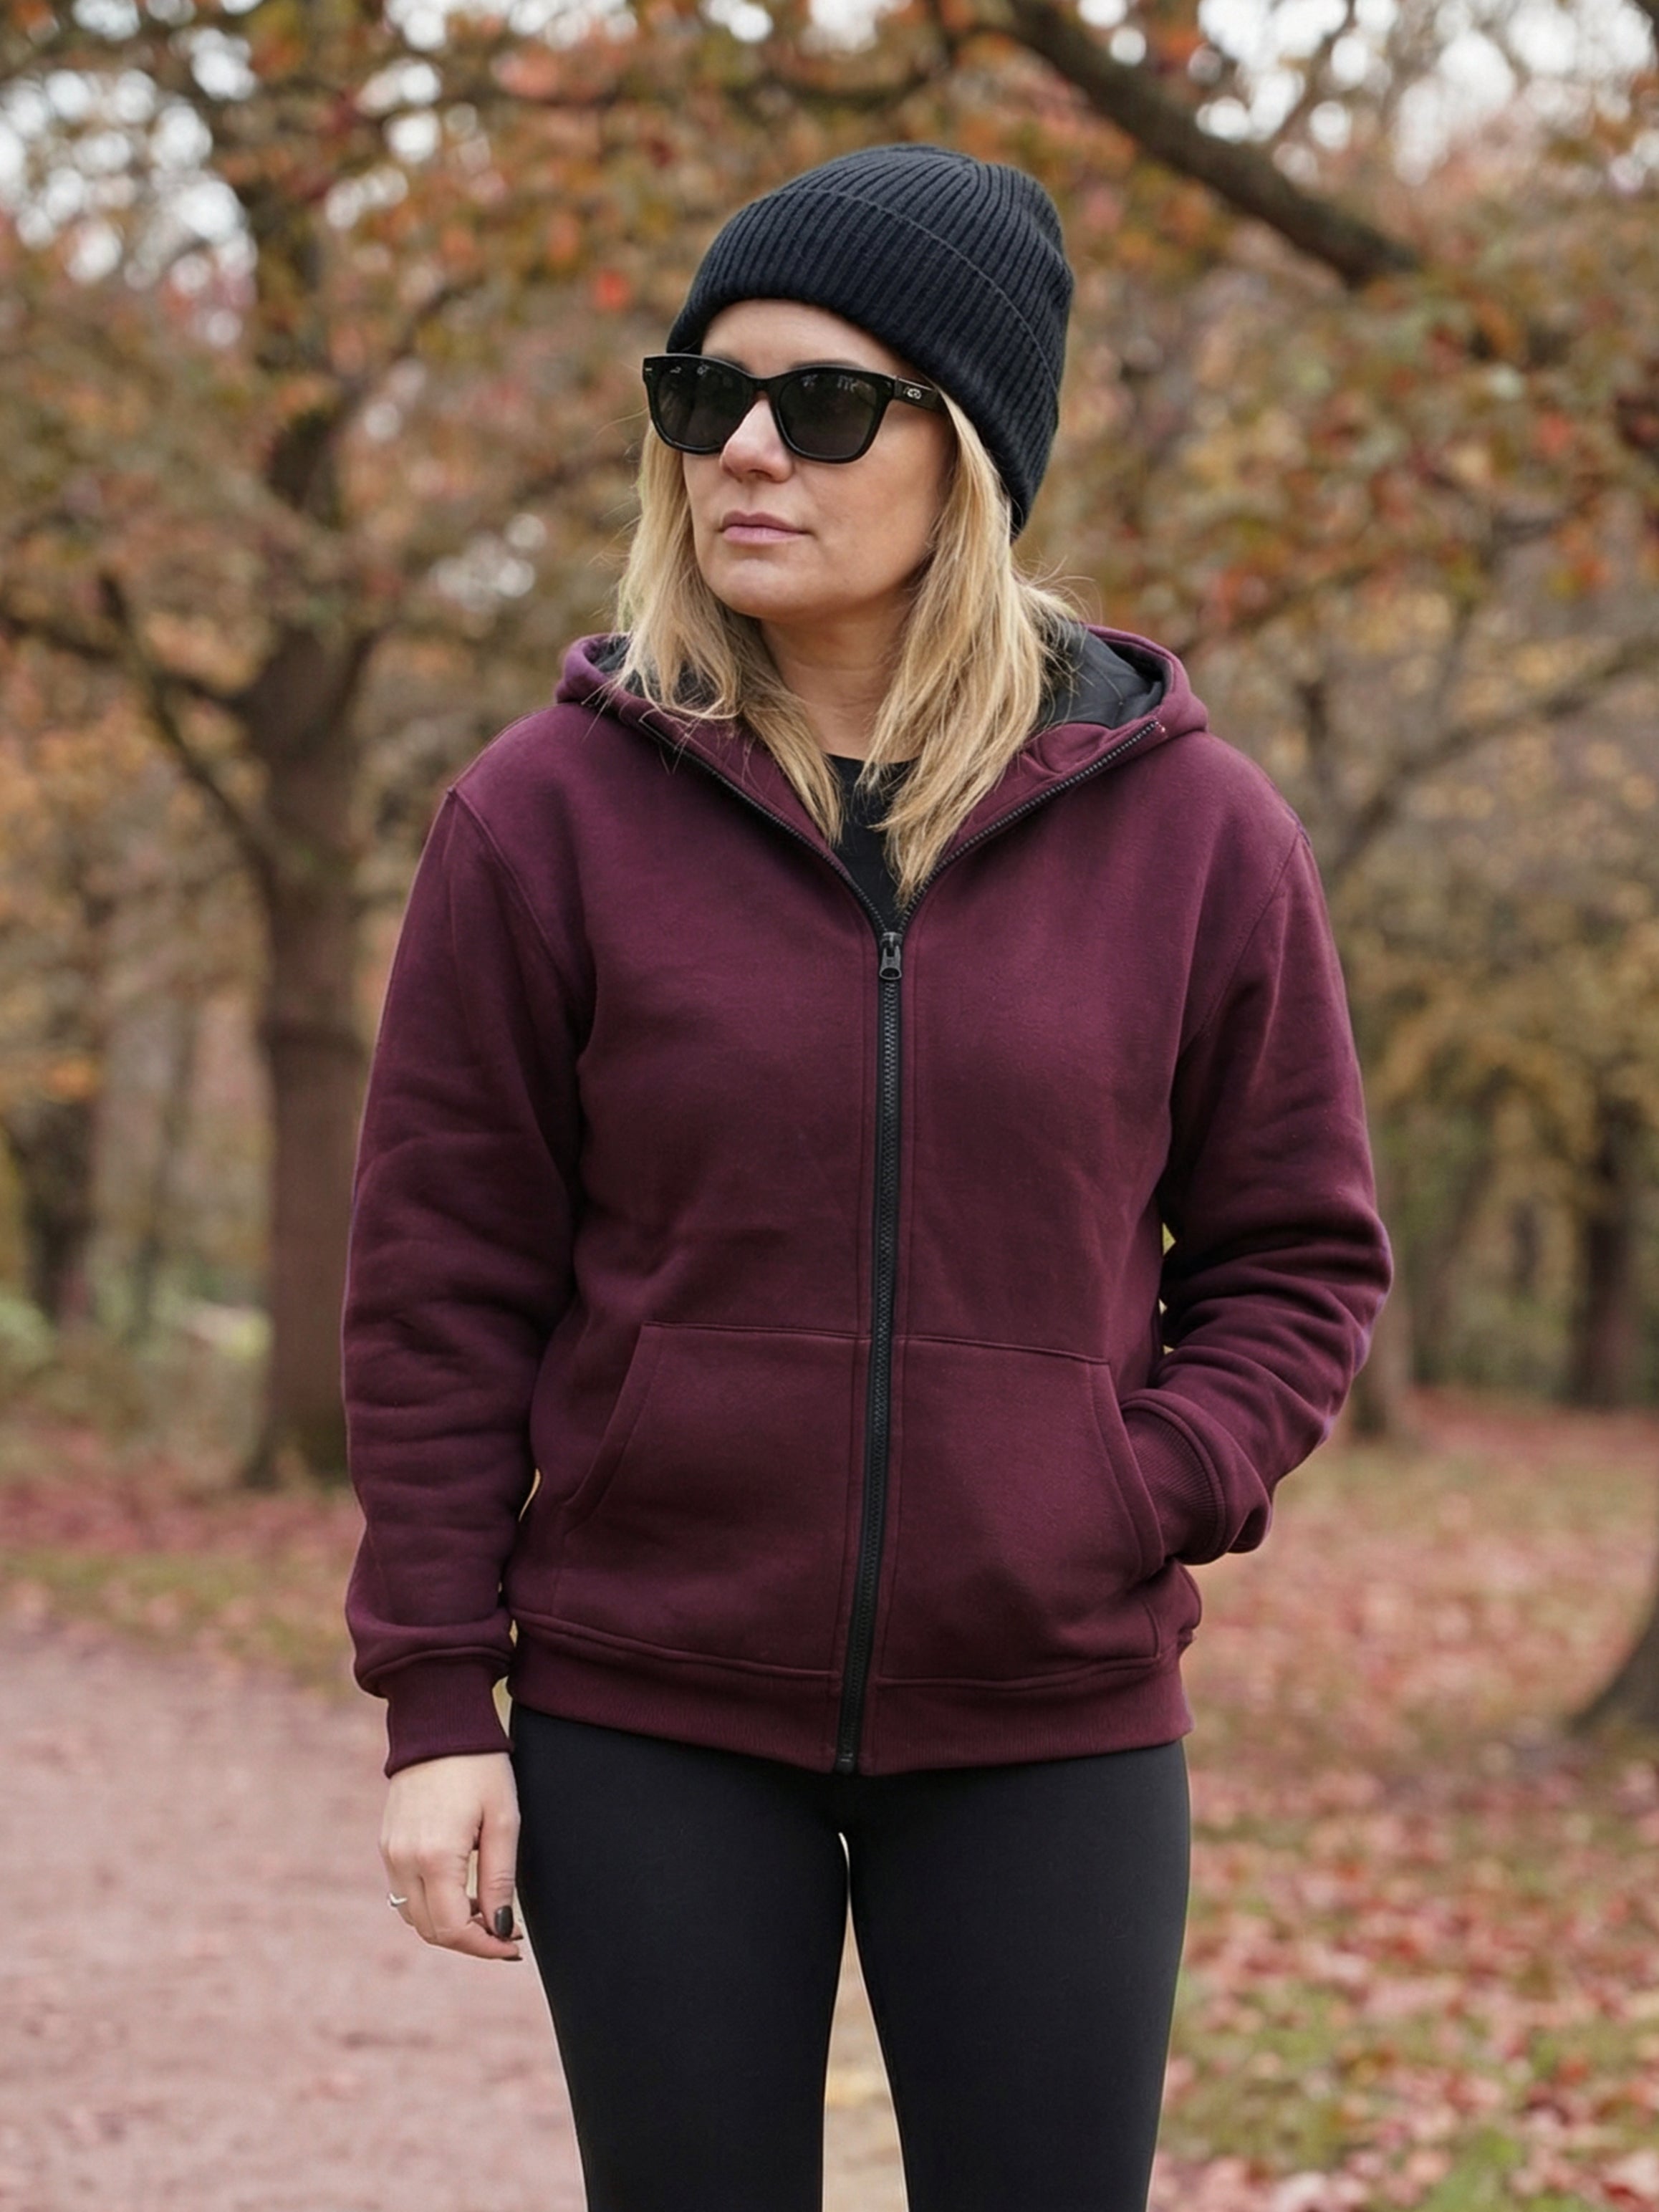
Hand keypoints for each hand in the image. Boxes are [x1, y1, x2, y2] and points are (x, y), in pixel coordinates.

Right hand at [381, 1751, 523, 1960]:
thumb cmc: (480, 1767)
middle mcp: (404, 1860)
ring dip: (448, 1924)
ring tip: (485, 1910)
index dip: (485, 1947)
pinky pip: (404, 1891)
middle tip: (505, 1932)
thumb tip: (502, 1928)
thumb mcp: (504, 1820)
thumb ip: (500, 1879)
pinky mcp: (387, 1843)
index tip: (513, 1946)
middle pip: (431, 1930)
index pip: (453, 1929)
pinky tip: (460, 1889)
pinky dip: (431, 1903)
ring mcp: (390, 1852)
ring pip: (414, 1916)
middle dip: (469, 1940)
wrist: (438, 1724)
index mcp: (435, 1856)